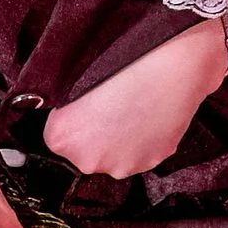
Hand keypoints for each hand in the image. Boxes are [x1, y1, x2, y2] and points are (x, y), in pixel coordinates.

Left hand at [43, 18, 227, 180]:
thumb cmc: (120, 62)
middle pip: (84, 150)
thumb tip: (61, 112)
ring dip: (118, 138)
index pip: (57, 135)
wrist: (170, 63)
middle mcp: (88, 161)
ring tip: (131, 107)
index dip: (71, 117)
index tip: (83, 102)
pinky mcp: (150, 162)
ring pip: (113, 154)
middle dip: (94, 131)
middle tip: (109, 102)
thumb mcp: (72, 78)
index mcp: (60, 138)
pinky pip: (138, 153)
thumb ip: (62, 107)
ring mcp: (122, 165)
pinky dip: (141, 139)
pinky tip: (146, 115)